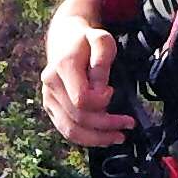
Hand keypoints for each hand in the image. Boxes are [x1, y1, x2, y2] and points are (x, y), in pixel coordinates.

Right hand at [39, 0, 134, 145]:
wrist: (65, 38)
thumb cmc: (86, 40)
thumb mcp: (102, 39)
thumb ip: (103, 60)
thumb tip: (101, 89)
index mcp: (63, 67)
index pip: (81, 98)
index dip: (101, 101)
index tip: (112, 91)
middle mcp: (51, 84)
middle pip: (78, 118)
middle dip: (105, 125)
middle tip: (128, 124)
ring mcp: (49, 98)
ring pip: (70, 130)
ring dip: (96, 138)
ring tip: (118, 137)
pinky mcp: (51, 107)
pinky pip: (66, 130)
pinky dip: (86, 138)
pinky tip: (103, 138)